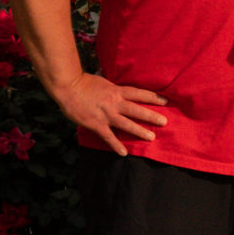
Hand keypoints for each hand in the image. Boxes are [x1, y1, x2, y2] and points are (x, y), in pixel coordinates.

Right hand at [51, 71, 167, 154]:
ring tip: (152, 137)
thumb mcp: (103, 81)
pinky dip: (116, 145)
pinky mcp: (97, 124)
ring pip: (127, 124)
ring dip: (139, 130)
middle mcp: (114, 103)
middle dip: (152, 116)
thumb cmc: (83, 82)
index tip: (166, 101)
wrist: (67, 87)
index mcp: (116, 91)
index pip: (139, 93)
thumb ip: (112, 86)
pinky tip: (123, 153)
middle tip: (165, 121)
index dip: (153, 97)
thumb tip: (119, 85)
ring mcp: (106, 114)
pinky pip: (109, 137)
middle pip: (137, 109)